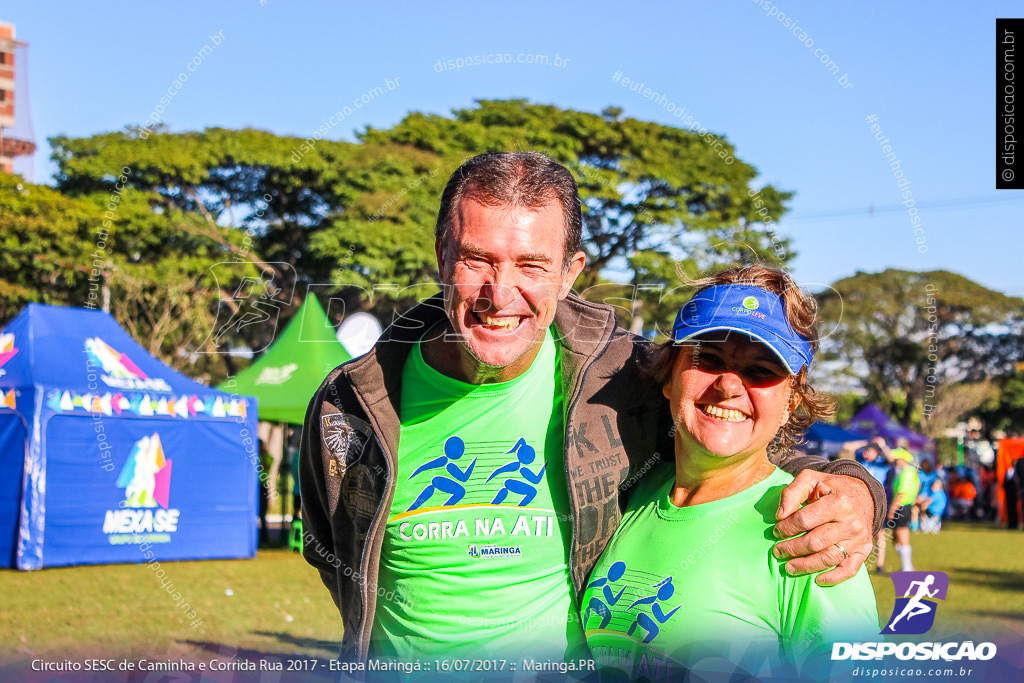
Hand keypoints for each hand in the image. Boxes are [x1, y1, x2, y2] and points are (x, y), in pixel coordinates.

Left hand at [772, 470, 874, 585]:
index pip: (805, 520)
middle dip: (792, 549)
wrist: (863, 495)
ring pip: (829, 558)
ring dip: (806, 566)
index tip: (776, 531)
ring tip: (789, 567)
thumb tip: (780, 515)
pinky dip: (834, 578)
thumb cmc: (831, 488)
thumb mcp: (811, 479)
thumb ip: (792, 492)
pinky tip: (817, 580)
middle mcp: (851, 522)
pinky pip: (849, 569)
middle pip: (815, 542)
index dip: (787, 528)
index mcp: (839, 502)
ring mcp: (859, 538)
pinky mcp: (863, 550)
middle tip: (777, 551)